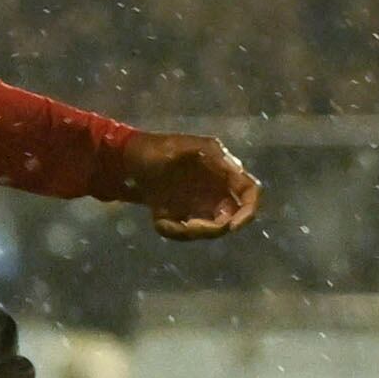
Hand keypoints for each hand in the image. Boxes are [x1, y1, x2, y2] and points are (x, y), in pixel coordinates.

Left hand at [113, 129, 260, 239]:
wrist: (128, 158)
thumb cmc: (158, 148)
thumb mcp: (185, 147)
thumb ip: (212, 156)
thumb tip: (237, 169)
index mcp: (223, 171)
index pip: (250, 193)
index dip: (248, 211)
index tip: (231, 226)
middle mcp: (216, 190)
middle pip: (229, 218)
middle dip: (211, 227)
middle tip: (189, 226)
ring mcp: (199, 203)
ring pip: (205, 228)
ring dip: (187, 230)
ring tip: (164, 220)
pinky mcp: (180, 213)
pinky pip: (182, 229)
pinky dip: (171, 228)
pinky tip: (157, 218)